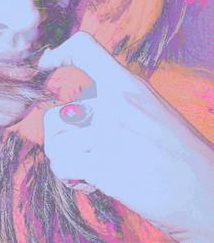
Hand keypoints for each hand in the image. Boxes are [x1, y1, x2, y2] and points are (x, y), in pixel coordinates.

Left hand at [38, 32, 213, 242]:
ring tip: (89, 169)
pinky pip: (61, 165)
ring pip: (54, 144)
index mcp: (127, 85)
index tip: (46, 66)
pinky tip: (91, 182)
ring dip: (65, 161)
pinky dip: (69, 177)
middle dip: (62, 142)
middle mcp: (114, 103)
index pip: (83, 48)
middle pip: (54, 114)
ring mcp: (108, 133)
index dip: (58, 54)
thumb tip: (79, 105)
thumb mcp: (152, 110)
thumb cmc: (179, 155)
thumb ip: (117, 101)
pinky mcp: (104, 164)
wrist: (207, 195)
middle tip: (85, 155)